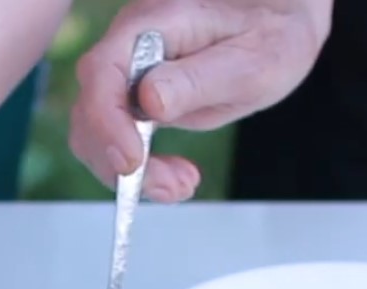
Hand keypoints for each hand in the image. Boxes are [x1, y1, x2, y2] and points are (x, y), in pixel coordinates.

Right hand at [69, 0, 330, 201]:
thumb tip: (148, 100)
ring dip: (128, 171)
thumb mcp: (248, 62)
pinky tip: (174, 176)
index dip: (107, 122)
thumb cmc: (270, 36)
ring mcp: (127, 70)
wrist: (276, 23)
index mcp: (153, 25)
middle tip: (172, 186)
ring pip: (96, 130)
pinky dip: (138, 166)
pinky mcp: (133, 94)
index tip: (133, 162)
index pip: (103, 72)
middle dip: (118, 158)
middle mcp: (128, 44)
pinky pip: (116, 136)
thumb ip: (197, 79)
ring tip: (182, 184)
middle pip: (91, 108)